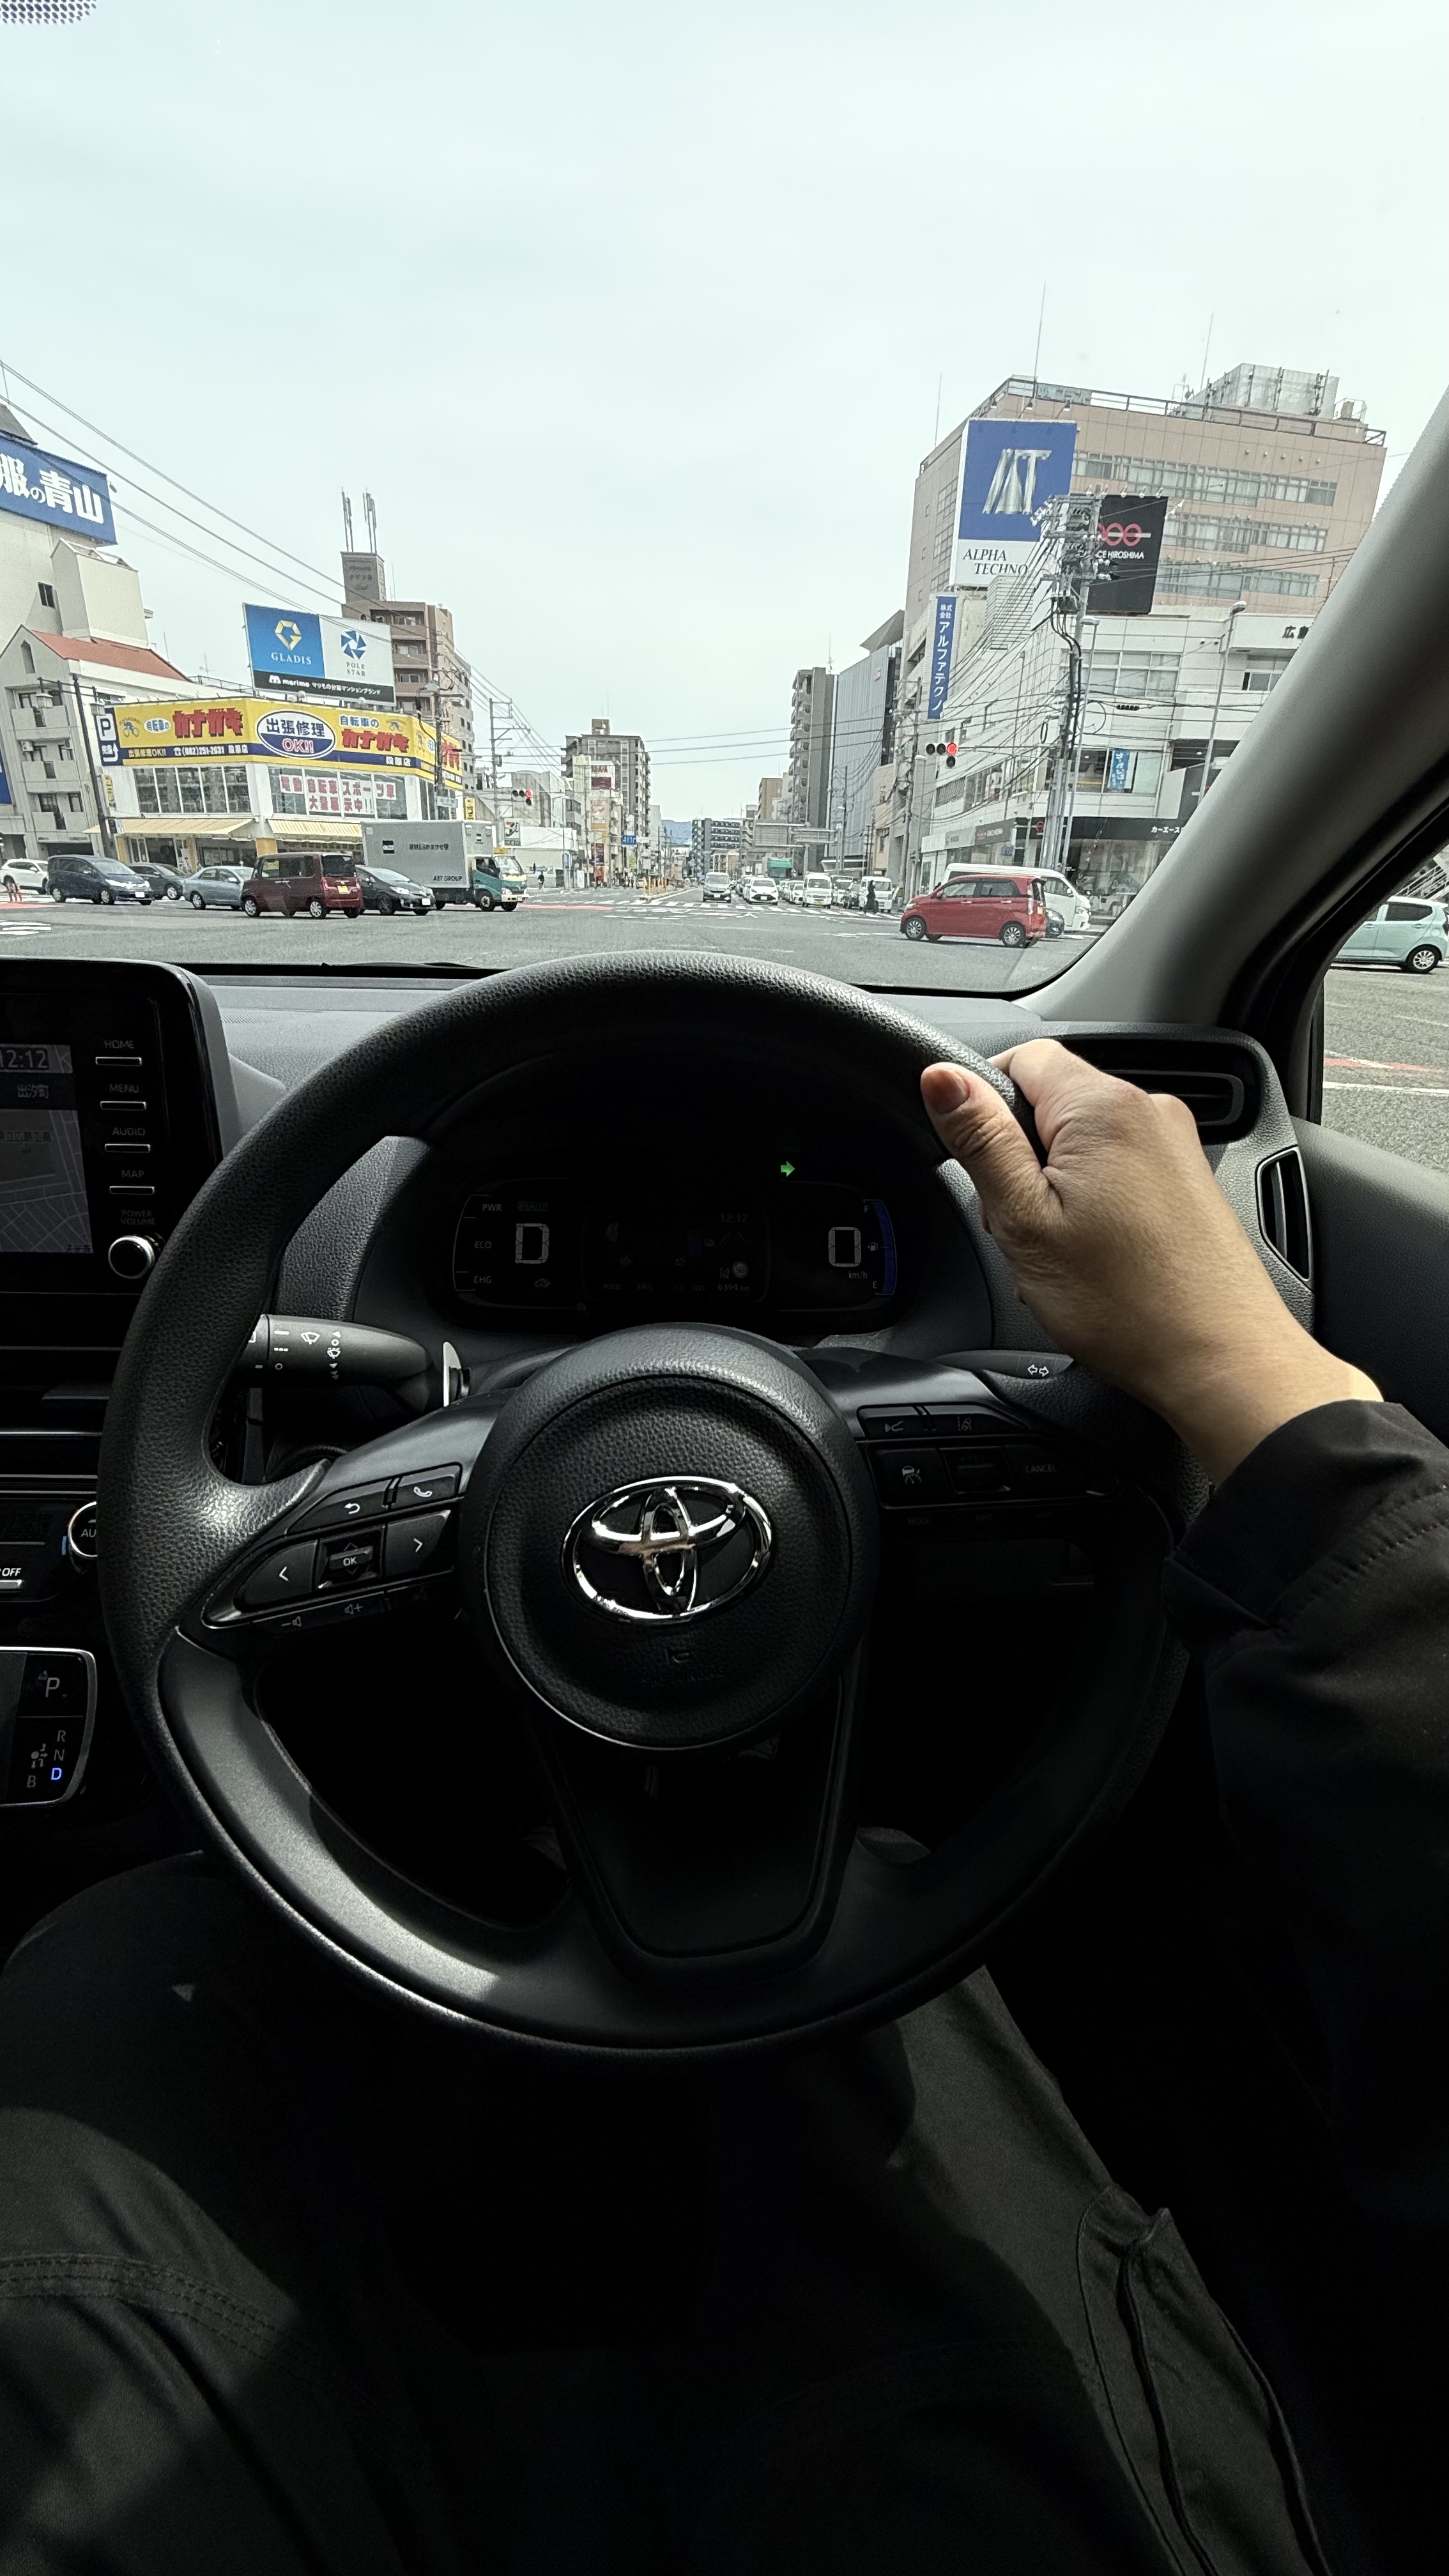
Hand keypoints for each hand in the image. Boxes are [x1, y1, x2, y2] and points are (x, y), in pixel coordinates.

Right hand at [921, 1041, 1379, 1483]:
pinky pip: (1117, 1168)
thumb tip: (940, 1077)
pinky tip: (1096, 1257)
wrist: (1222, 1361)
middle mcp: (1148, 1111)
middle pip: (1051, 1102)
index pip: (1021, 1056)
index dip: (983, 1104)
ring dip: (1054, 1186)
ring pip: (1081, 1140)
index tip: (978, 1163)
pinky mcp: (1186, 1179)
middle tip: (1021, 1225)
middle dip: (1020, 1157)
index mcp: (1104, 1108)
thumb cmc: (1130, 1306)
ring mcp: (1174, 1145)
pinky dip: (1092, 1202)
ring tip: (1063, 1250)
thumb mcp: (1026, 1221)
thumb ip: (981, 1140)